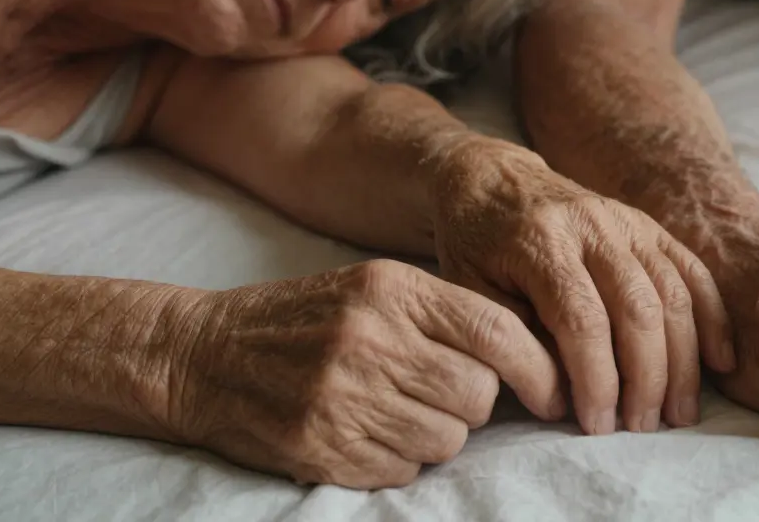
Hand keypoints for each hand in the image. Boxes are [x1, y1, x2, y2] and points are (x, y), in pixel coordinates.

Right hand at [170, 260, 563, 489]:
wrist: (204, 356)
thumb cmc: (305, 320)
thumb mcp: (373, 290)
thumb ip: (443, 316)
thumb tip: (529, 358)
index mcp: (391, 290)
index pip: (496, 332)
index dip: (540, 368)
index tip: (554, 392)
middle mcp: (371, 340)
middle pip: (478, 394)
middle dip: (478, 404)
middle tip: (446, 394)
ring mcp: (344, 397)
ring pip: (448, 439)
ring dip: (439, 434)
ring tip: (398, 410)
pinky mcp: (323, 447)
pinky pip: (405, 469)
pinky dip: (400, 459)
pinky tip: (367, 432)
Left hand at [430, 137, 735, 434]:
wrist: (492, 180)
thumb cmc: (475, 244)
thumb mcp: (471, 289)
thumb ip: (512, 341)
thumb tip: (559, 401)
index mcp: (541, 242)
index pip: (582, 319)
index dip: (596, 379)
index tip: (598, 426)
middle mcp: (592, 226)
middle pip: (637, 309)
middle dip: (646, 378)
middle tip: (643, 428)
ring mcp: (627, 222)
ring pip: (672, 293)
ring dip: (682, 360)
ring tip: (678, 414)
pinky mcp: (649, 225)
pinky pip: (693, 271)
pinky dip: (712, 318)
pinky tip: (720, 363)